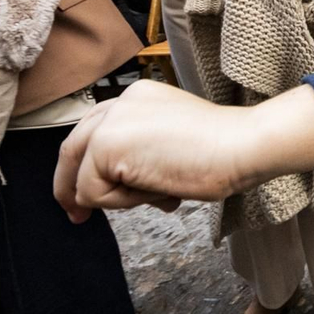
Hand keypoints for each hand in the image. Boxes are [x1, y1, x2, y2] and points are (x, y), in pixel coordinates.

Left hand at [54, 80, 313, 223]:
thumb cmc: (224, 151)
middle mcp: (118, 102)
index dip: (86, 167)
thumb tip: (115, 185)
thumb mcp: (171, 144)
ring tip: (163, 190)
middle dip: (71, 188)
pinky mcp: (105, 145)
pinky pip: (92, 193)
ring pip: (84, 177)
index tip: (86, 196)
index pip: (96, 132)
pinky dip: (122, 204)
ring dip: (119, 198)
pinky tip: (159, 190)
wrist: (242, 145)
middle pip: (73, 149)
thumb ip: (141, 154)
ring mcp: (110, 121)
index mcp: (137, 97)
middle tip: (76, 216)